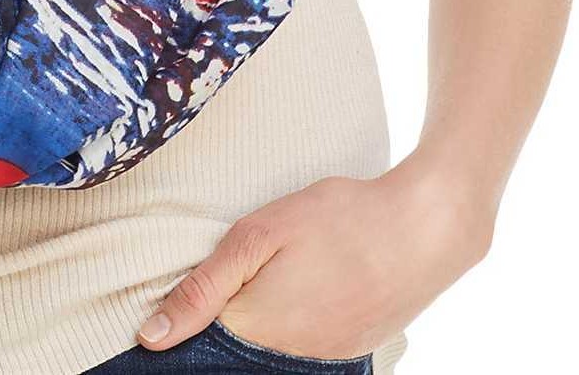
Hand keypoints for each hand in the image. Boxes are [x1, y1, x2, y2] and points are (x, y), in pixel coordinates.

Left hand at [135, 155, 492, 358]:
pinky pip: (303, 350)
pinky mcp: (351, 353)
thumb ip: (205, 286)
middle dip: (223, 320)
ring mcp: (324, 360)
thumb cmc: (340, 219)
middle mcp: (289, 359)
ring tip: (279, 276)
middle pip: (235, 351)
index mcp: (258, 331)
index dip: (186, 317)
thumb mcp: (260, 235)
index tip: (183, 300)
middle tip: (240, 276)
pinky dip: (292, 325)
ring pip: (269, 352)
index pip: (200, 341)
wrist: (426, 227)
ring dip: (260, 323)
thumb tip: (152, 335)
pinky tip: (305, 288)